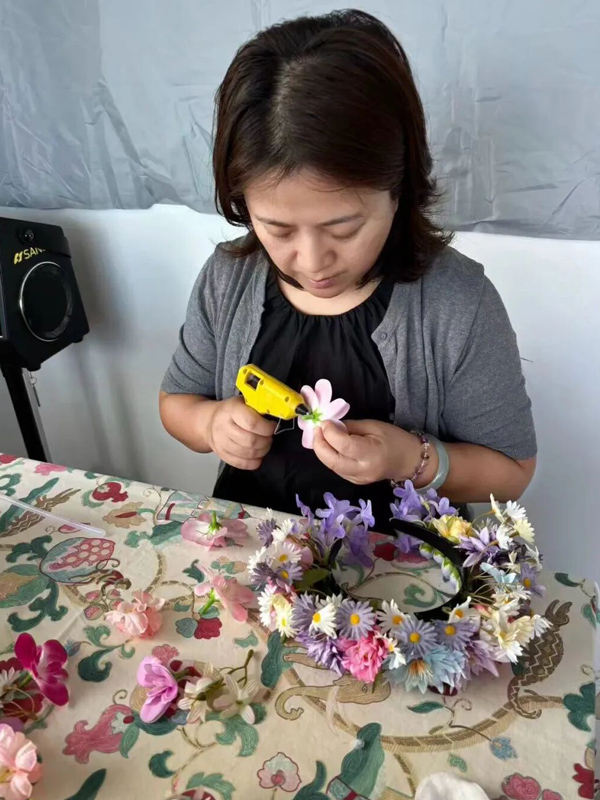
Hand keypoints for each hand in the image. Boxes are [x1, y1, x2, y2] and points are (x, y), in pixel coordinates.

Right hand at [205, 397, 275, 469]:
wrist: (209, 422)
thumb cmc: (231, 411)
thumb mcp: (243, 402)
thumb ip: (257, 407)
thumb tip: (276, 413)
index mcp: (231, 410)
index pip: (252, 423)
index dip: (266, 428)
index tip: (272, 427)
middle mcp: (224, 427)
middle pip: (251, 441)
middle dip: (266, 441)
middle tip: (269, 438)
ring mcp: (221, 442)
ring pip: (247, 453)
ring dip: (262, 451)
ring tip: (265, 445)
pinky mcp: (221, 454)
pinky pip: (240, 463)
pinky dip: (253, 463)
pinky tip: (258, 457)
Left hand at [313, 420, 427, 484]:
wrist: (408, 461)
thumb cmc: (394, 439)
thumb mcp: (373, 426)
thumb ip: (350, 427)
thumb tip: (330, 426)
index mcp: (371, 454)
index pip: (343, 445)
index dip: (329, 433)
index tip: (324, 422)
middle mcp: (362, 470)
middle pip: (331, 460)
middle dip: (319, 444)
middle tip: (317, 429)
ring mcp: (357, 479)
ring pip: (331, 466)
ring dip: (322, 450)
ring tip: (321, 436)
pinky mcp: (354, 481)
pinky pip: (336, 469)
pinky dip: (329, 456)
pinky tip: (330, 446)